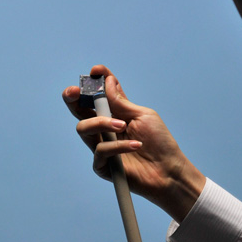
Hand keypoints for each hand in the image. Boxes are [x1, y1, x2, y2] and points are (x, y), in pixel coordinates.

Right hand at [62, 65, 205, 221]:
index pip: (97, 95)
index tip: (95, 71)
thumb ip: (122, 102)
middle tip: (74, 92)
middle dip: (73, 98)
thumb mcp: (142, 116)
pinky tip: (136, 145)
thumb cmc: (159, 143)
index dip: (93, 81)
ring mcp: (101, 147)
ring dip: (101, 122)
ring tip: (122, 125)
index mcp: (114, 114)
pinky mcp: (102, 166)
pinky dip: (119, 146)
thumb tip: (107, 81)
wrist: (169, 171)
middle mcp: (103, 129)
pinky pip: (100, 151)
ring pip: (83, 128)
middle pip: (78, 111)